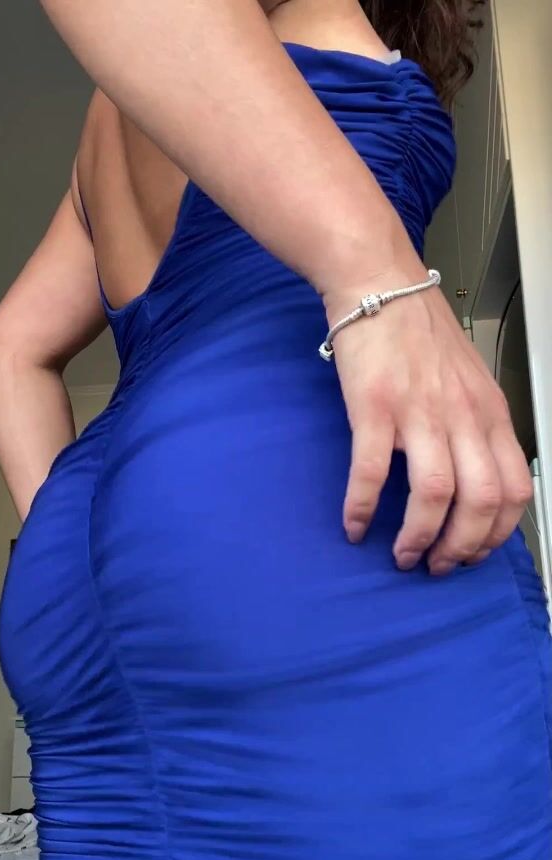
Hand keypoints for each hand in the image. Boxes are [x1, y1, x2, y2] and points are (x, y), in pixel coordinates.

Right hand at [323, 265, 532, 574]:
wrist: (379, 286)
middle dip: (460, 548)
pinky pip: (371, 474)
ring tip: (402, 556)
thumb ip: (477, 428)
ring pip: (435, 495)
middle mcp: (463, 417)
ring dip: (419, 538)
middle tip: (436, 565)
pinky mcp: (374, 408)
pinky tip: (354, 526)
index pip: (514, 490)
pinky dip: (362, 509)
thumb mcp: (470, 382)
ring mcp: (419, 412)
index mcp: (490, 414)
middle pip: (481, 502)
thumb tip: (473, 481)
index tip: (472, 553)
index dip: (496, 534)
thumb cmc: (421, 335)